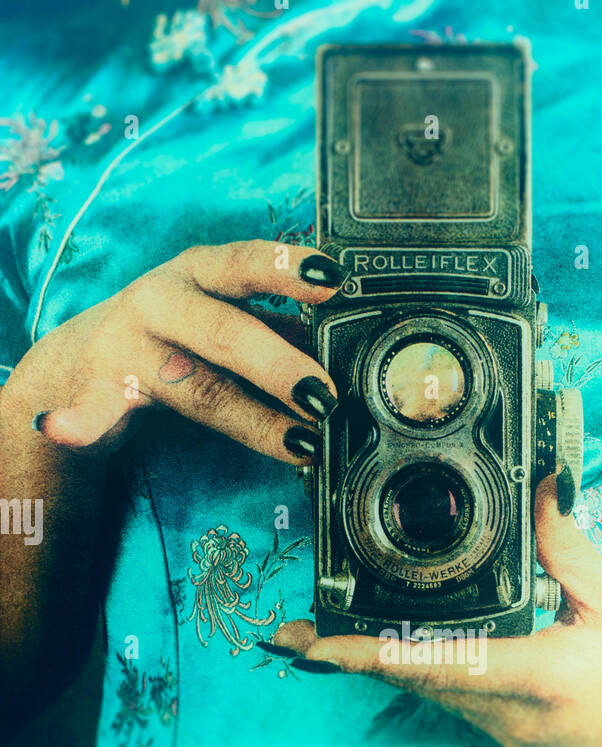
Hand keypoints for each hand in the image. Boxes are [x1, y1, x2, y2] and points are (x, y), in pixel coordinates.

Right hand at [2, 240, 344, 461]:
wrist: (82, 361)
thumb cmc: (180, 338)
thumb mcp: (228, 318)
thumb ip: (282, 331)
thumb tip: (354, 354)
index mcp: (200, 273)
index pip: (247, 262)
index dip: (288, 268)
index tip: (332, 277)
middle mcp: (163, 300)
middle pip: (226, 330)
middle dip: (280, 364)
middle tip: (327, 396)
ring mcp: (129, 344)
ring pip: (194, 385)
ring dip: (251, 419)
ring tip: (301, 446)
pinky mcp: (98, 388)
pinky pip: (93, 408)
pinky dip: (79, 421)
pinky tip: (64, 428)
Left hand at [268, 472, 601, 746]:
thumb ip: (562, 545)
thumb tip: (535, 486)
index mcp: (544, 678)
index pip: (432, 664)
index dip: (364, 655)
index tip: (308, 647)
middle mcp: (521, 720)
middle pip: (420, 684)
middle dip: (361, 657)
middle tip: (298, 633)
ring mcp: (524, 742)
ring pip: (439, 700)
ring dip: (397, 669)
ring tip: (343, 638)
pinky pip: (467, 710)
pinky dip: (438, 680)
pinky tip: (427, 653)